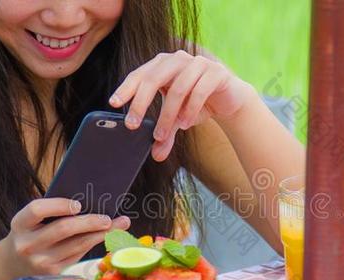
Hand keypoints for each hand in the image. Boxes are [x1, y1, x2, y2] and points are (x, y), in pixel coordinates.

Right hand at [1, 198, 129, 278]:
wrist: (13, 263)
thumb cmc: (30, 232)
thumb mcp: (31, 220)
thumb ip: (51, 211)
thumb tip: (89, 201)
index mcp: (20, 224)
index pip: (37, 210)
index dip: (59, 205)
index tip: (79, 204)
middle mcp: (28, 244)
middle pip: (63, 229)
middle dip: (90, 221)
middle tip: (108, 217)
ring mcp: (41, 261)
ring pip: (77, 244)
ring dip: (101, 233)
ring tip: (120, 224)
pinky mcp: (54, 271)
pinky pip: (79, 254)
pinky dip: (95, 243)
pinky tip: (108, 235)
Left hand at [109, 50, 255, 160]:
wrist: (230, 99)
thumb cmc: (197, 104)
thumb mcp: (177, 120)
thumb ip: (166, 134)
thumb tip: (156, 156)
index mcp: (163, 65)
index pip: (140, 74)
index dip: (126, 88)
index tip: (113, 103)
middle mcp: (178, 59)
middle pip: (153, 79)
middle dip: (141, 103)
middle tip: (132, 126)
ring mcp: (198, 63)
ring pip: (177, 88)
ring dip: (168, 115)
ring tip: (162, 135)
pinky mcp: (216, 72)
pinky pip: (199, 90)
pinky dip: (190, 109)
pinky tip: (185, 124)